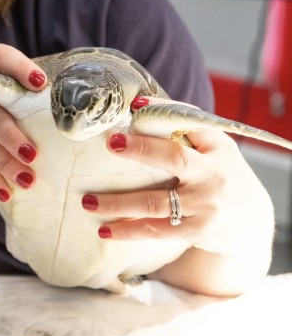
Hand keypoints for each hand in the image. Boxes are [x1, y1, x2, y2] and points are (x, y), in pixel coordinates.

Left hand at [86, 125, 273, 257]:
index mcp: (216, 147)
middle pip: (175, 159)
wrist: (248, 218)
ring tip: (87, 201)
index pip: (188, 123)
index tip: (133, 107)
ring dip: (118, 203)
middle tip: (111, 143)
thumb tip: (137, 105)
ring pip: (154, 203)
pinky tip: (105, 230)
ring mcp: (205, 206)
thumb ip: (181, 127)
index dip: (162, 113)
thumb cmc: (217, 171)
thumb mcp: (211, 145)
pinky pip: (155, 230)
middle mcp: (213, 175)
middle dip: (142, 149)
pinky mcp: (196, 231)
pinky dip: (128, 230)